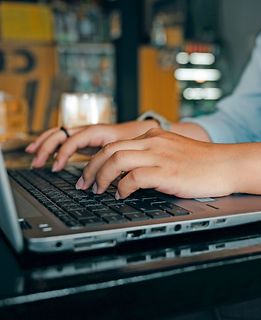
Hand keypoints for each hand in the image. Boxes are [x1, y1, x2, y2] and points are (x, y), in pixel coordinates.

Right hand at [25, 121, 158, 170]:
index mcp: (99, 131)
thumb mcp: (130, 150)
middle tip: (36, 162)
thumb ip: (117, 163)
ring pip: (61, 133)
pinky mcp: (88, 139)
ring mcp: (88, 133)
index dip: (63, 153)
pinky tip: (49, 155)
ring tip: (32, 154)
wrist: (145, 130)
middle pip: (62, 133)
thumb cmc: (138, 138)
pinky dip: (55, 145)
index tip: (56, 167)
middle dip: (46, 146)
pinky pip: (67, 138)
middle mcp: (90, 130)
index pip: (73, 140)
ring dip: (46, 143)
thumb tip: (104, 181)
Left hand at [77, 128, 240, 198]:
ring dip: (102, 177)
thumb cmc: (202, 163)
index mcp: (153, 136)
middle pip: (109, 150)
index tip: (89, 174)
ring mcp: (159, 156)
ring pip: (116, 160)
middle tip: (84, 184)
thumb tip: (130, 171)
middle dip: (91, 168)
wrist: (227, 164)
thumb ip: (151, 155)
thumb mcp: (172, 151)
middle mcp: (153, 142)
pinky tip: (121, 196)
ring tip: (98, 190)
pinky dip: (122, 188)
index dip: (96, 160)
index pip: (114, 143)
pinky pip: (134, 177)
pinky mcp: (167, 172)